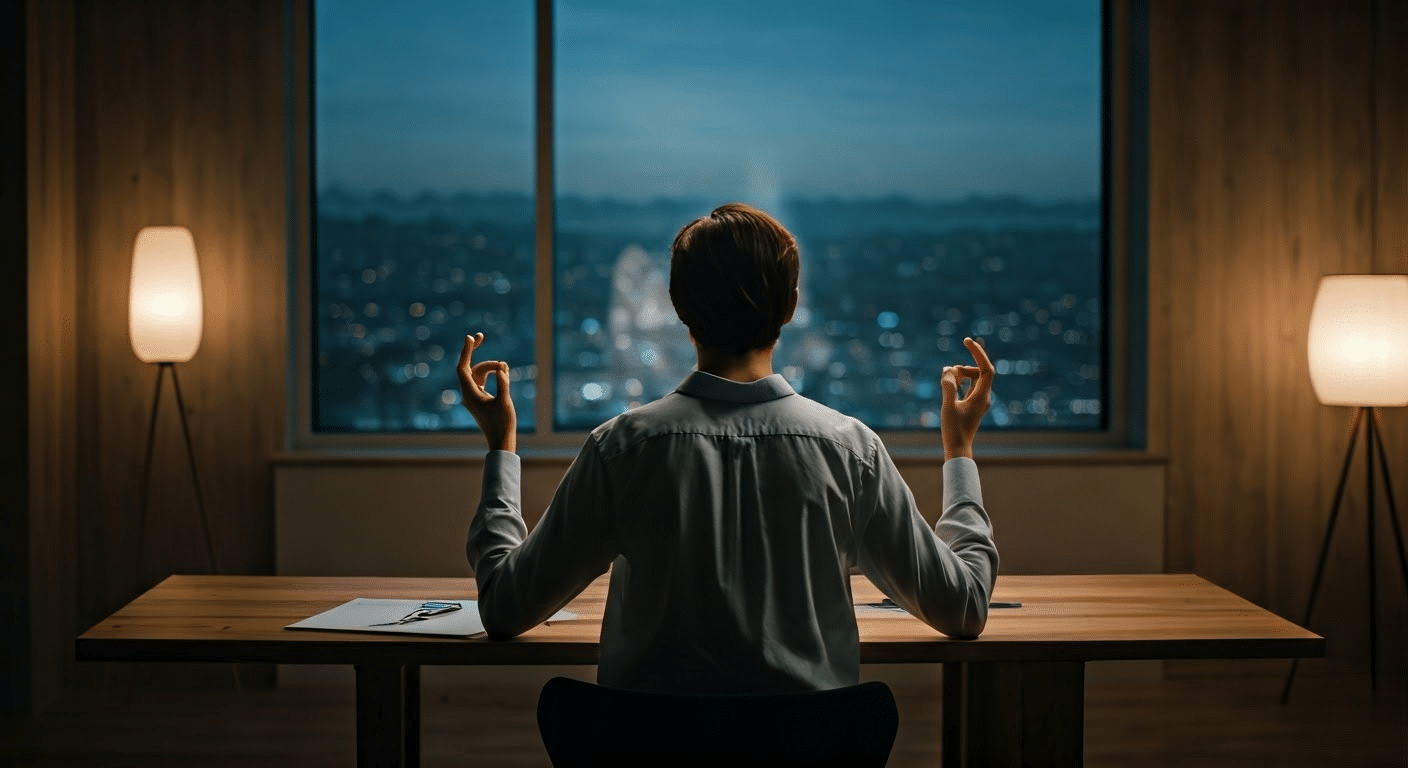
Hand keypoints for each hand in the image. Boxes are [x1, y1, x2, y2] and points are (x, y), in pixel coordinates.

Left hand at [457, 333, 516, 452]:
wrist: (501, 441)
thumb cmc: (503, 423)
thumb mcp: (505, 402)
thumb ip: (503, 384)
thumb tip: (501, 369)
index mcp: (470, 394)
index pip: (463, 368)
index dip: (465, 351)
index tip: (470, 338)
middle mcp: (469, 393)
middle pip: (470, 367)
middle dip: (476, 353)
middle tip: (481, 335)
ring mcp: (474, 396)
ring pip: (479, 373)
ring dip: (491, 367)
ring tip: (505, 369)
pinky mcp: (481, 399)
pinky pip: (483, 380)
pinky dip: (492, 374)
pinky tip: (503, 373)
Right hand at [940, 337, 994, 460]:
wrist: (958, 450)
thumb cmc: (953, 430)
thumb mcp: (947, 406)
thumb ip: (948, 386)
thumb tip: (948, 370)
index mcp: (982, 396)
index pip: (986, 368)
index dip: (978, 353)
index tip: (966, 341)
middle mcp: (984, 397)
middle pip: (977, 372)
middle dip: (962, 368)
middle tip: (947, 377)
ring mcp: (979, 401)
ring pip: (973, 378)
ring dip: (959, 375)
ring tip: (946, 383)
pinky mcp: (972, 405)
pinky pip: (969, 386)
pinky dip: (960, 382)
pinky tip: (950, 384)